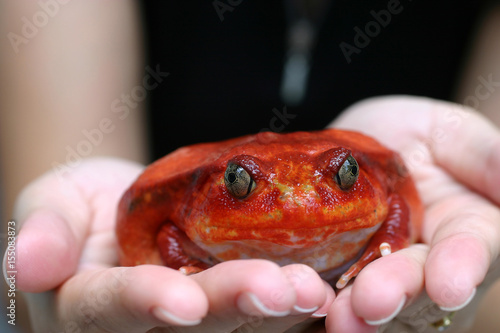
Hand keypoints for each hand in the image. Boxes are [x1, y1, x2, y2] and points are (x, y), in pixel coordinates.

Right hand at [4, 158, 333, 332]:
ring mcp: (195, 322)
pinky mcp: (231, 308)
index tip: (182, 300)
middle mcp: (148, 326)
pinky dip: (293, 303)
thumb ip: (44, 231)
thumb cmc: (84, 210)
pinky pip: (262, 312)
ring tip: (313, 289)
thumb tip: (29, 263)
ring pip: (236, 325)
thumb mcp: (54, 203)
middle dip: (233, 308)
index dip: (144, 306)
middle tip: (281, 290)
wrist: (127, 213)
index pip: (111, 311)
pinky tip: (328, 285)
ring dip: (275, 311)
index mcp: (93, 308)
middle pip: (191, 327)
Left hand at [325, 96, 499, 331]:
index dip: (461, 266)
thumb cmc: (412, 136)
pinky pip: (331, 294)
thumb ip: (484, 155)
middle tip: (372, 302)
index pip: (471, 249)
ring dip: (355, 311)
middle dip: (397, 292)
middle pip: (416, 284)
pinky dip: (318, 304)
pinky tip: (304, 305)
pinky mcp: (339, 275)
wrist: (357, 148)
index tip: (449, 285)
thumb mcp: (449, 133)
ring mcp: (381, 272)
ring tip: (338, 317)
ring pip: (374, 300)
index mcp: (466, 227)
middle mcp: (426, 261)